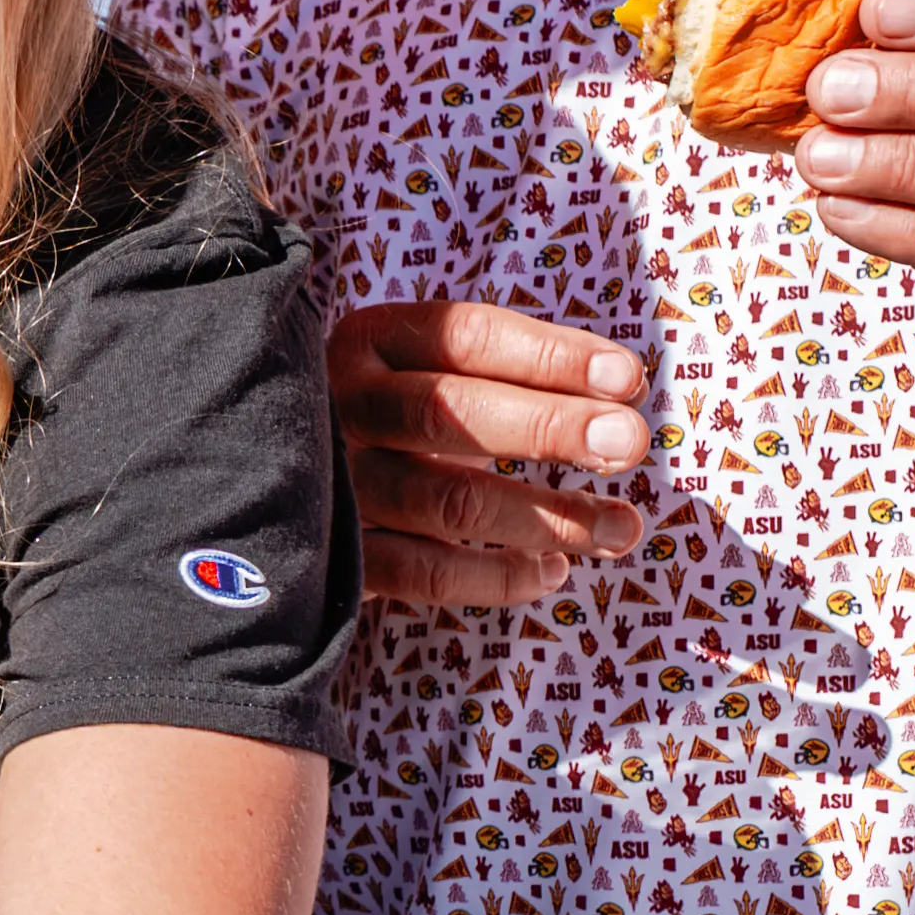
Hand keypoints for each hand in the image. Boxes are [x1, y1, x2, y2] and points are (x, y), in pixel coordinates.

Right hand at [324, 298, 652, 602]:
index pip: (463, 337)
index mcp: (368, 342)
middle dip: (550, 426)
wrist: (284, 487)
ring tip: (622, 528)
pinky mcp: (339, 556)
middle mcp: (341, 407)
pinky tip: (553, 571)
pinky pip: (428, 574)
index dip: (550, 356)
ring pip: (450, 502)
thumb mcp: (430, 374)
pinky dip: (500, 577)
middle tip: (630, 442)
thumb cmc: (396, 423)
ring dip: (549, 518)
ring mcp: (334, 485)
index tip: (627, 379)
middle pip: (447, 412)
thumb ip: (510, 377)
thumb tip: (622, 398)